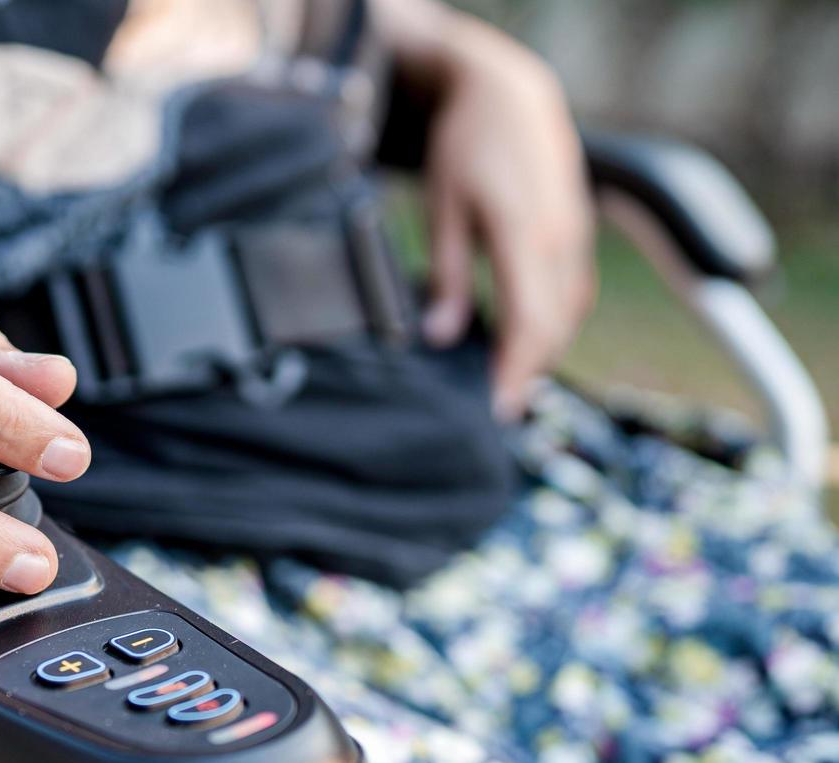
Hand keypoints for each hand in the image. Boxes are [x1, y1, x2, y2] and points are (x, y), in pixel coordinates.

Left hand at [416, 19, 596, 418]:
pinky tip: (524, 343)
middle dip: (528, 374)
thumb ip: (446, 274)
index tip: (499, 409)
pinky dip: (552, 324)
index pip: (529, 322)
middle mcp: (561, 239)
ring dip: (541, 353)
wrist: (511, 95)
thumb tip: (439, 334)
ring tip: (507, 386)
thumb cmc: (469, 145)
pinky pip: (571, 293)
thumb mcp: (442, 205)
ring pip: (567, 313)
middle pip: (553, 327)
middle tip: (498, 413)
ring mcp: (576, 236)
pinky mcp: (577, 234)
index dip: (516, 372)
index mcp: (524, 233)